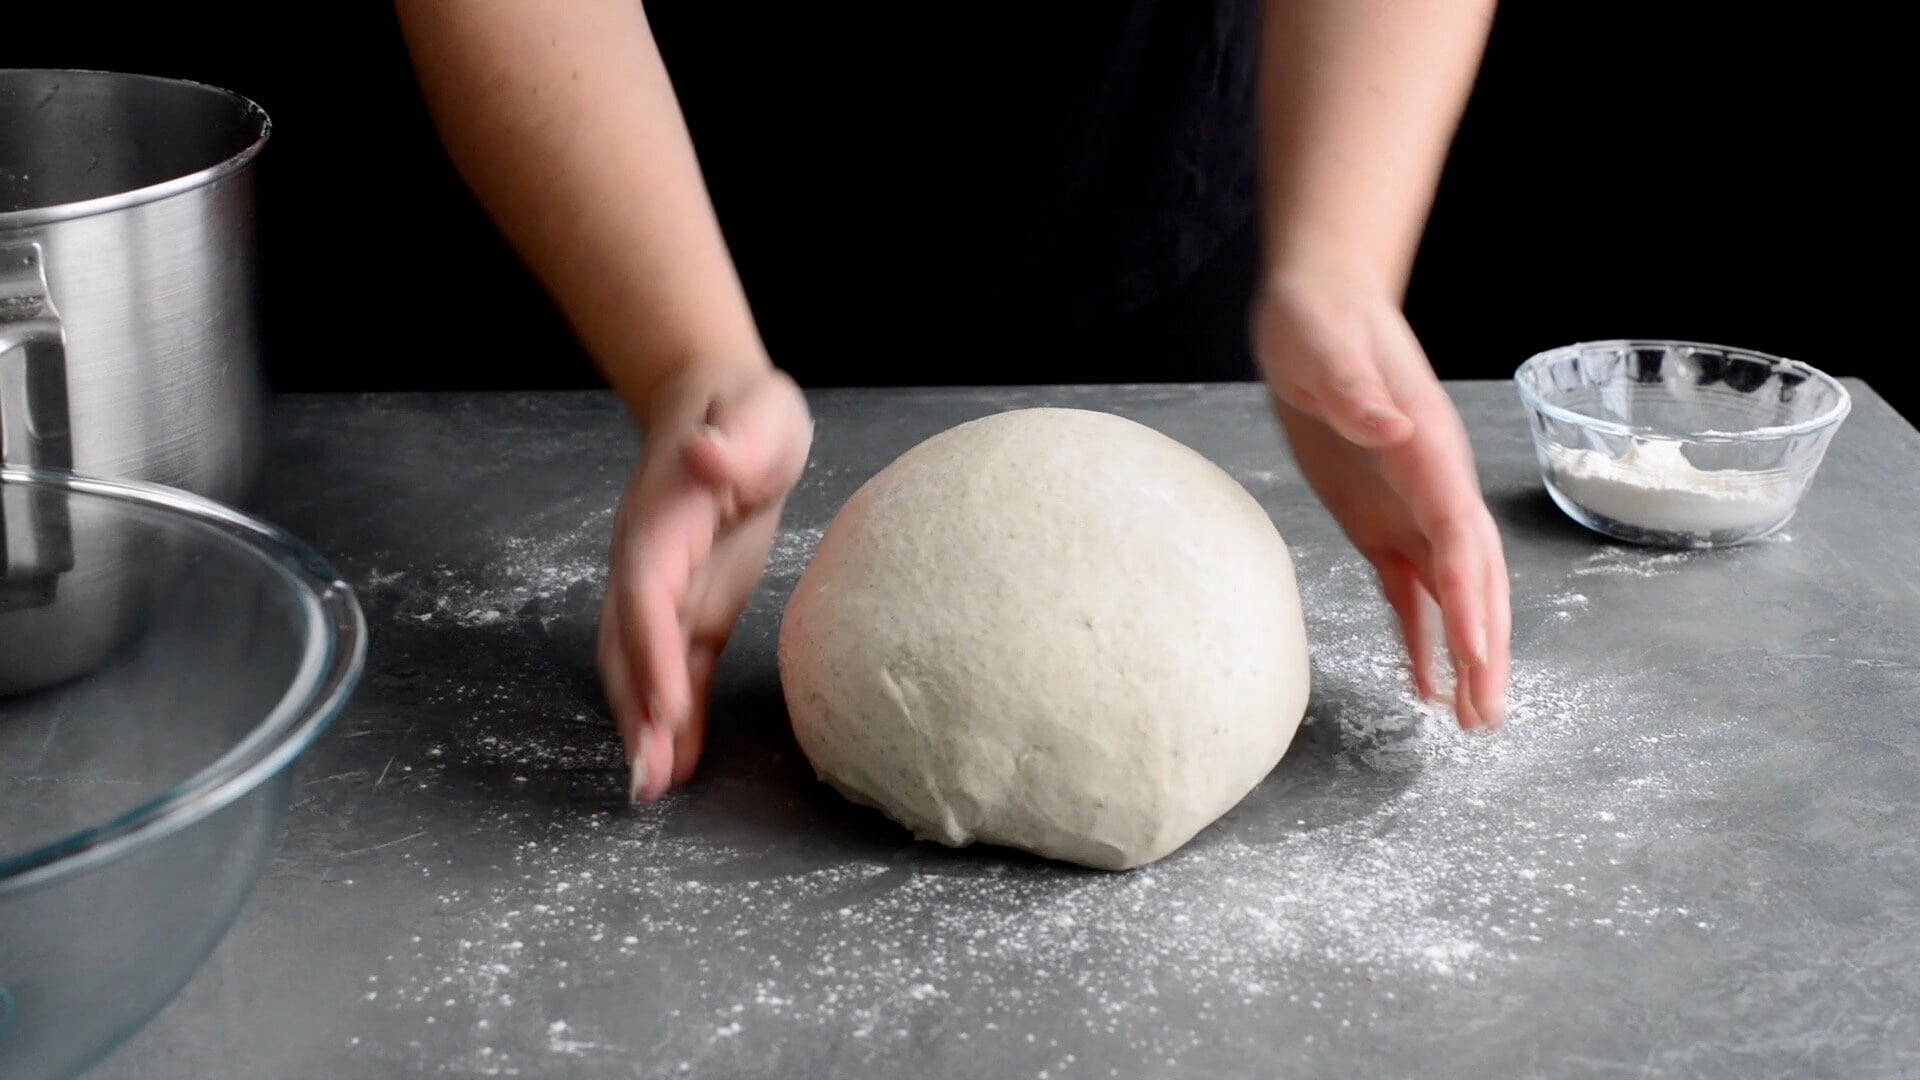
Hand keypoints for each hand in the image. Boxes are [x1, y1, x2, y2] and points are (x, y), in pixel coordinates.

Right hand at [599, 362, 811, 800]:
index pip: (649, 590)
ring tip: (650, 790)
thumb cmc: (744, 411)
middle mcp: (649, 560)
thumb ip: (737, 440)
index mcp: (664, 516)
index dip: (651, 649)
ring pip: (638, 666)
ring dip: (641, 727)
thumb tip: (710, 457)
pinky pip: (674, 668)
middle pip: (629, 642)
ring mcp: (663, 587)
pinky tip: (676, 767)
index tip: (666, 706)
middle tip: (646, 778)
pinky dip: (672, 717)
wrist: (716, 408)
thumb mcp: (757, 409)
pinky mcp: (690, 606)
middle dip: (634, 711)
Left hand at [1253, 271, 1509, 728]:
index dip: (1471, 593)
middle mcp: (1434, 485)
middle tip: (1489, 716)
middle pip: (1474, 577)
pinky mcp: (1381, 520)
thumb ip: (1356, 391)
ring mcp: (1411, 506)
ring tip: (1473, 723)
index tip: (1476, 650)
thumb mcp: (1324, 346)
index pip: (1459, 532)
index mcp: (1425, 449)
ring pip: (1453, 593)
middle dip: (1486, 646)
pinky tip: (1424, 688)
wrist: (1322, 306)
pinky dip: (1419, 638)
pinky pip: (1408, 589)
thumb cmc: (1320, 321)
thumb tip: (1392, 427)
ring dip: (1466, 655)